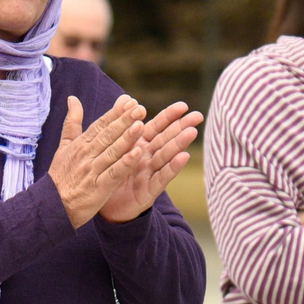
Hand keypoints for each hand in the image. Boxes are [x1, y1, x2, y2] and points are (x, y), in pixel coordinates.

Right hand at [48, 96, 145, 227]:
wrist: (52, 206)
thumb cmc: (60, 175)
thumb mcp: (64, 146)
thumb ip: (72, 122)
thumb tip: (73, 98)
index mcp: (80, 144)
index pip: (100, 125)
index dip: (116, 113)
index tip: (130, 101)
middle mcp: (87, 154)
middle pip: (108, 135)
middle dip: (124, 121)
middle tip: (139, 108)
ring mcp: (92, 171)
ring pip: (112, 151)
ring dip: (127, 138)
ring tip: (141, 124)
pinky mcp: (98, 188)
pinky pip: (114, 173)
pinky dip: (125, 163)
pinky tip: (137, 153)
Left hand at [99, 102, 203, 223]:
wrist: (105, 206)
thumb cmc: (110, 173)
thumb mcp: (113, 146)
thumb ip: (121, 123)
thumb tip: (125, 97)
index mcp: (139, 145)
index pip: (156, 127)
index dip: (169, 116)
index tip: (183, 106)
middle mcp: (147, 158)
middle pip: (167, 139)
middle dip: (182, 127)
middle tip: (198, 116)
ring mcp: (150, 174)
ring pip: (166, 156)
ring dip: (179, 144)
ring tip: (192, 132)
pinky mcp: (149, 191)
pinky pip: (161, 177)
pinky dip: (172, 167)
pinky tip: (184, 157)